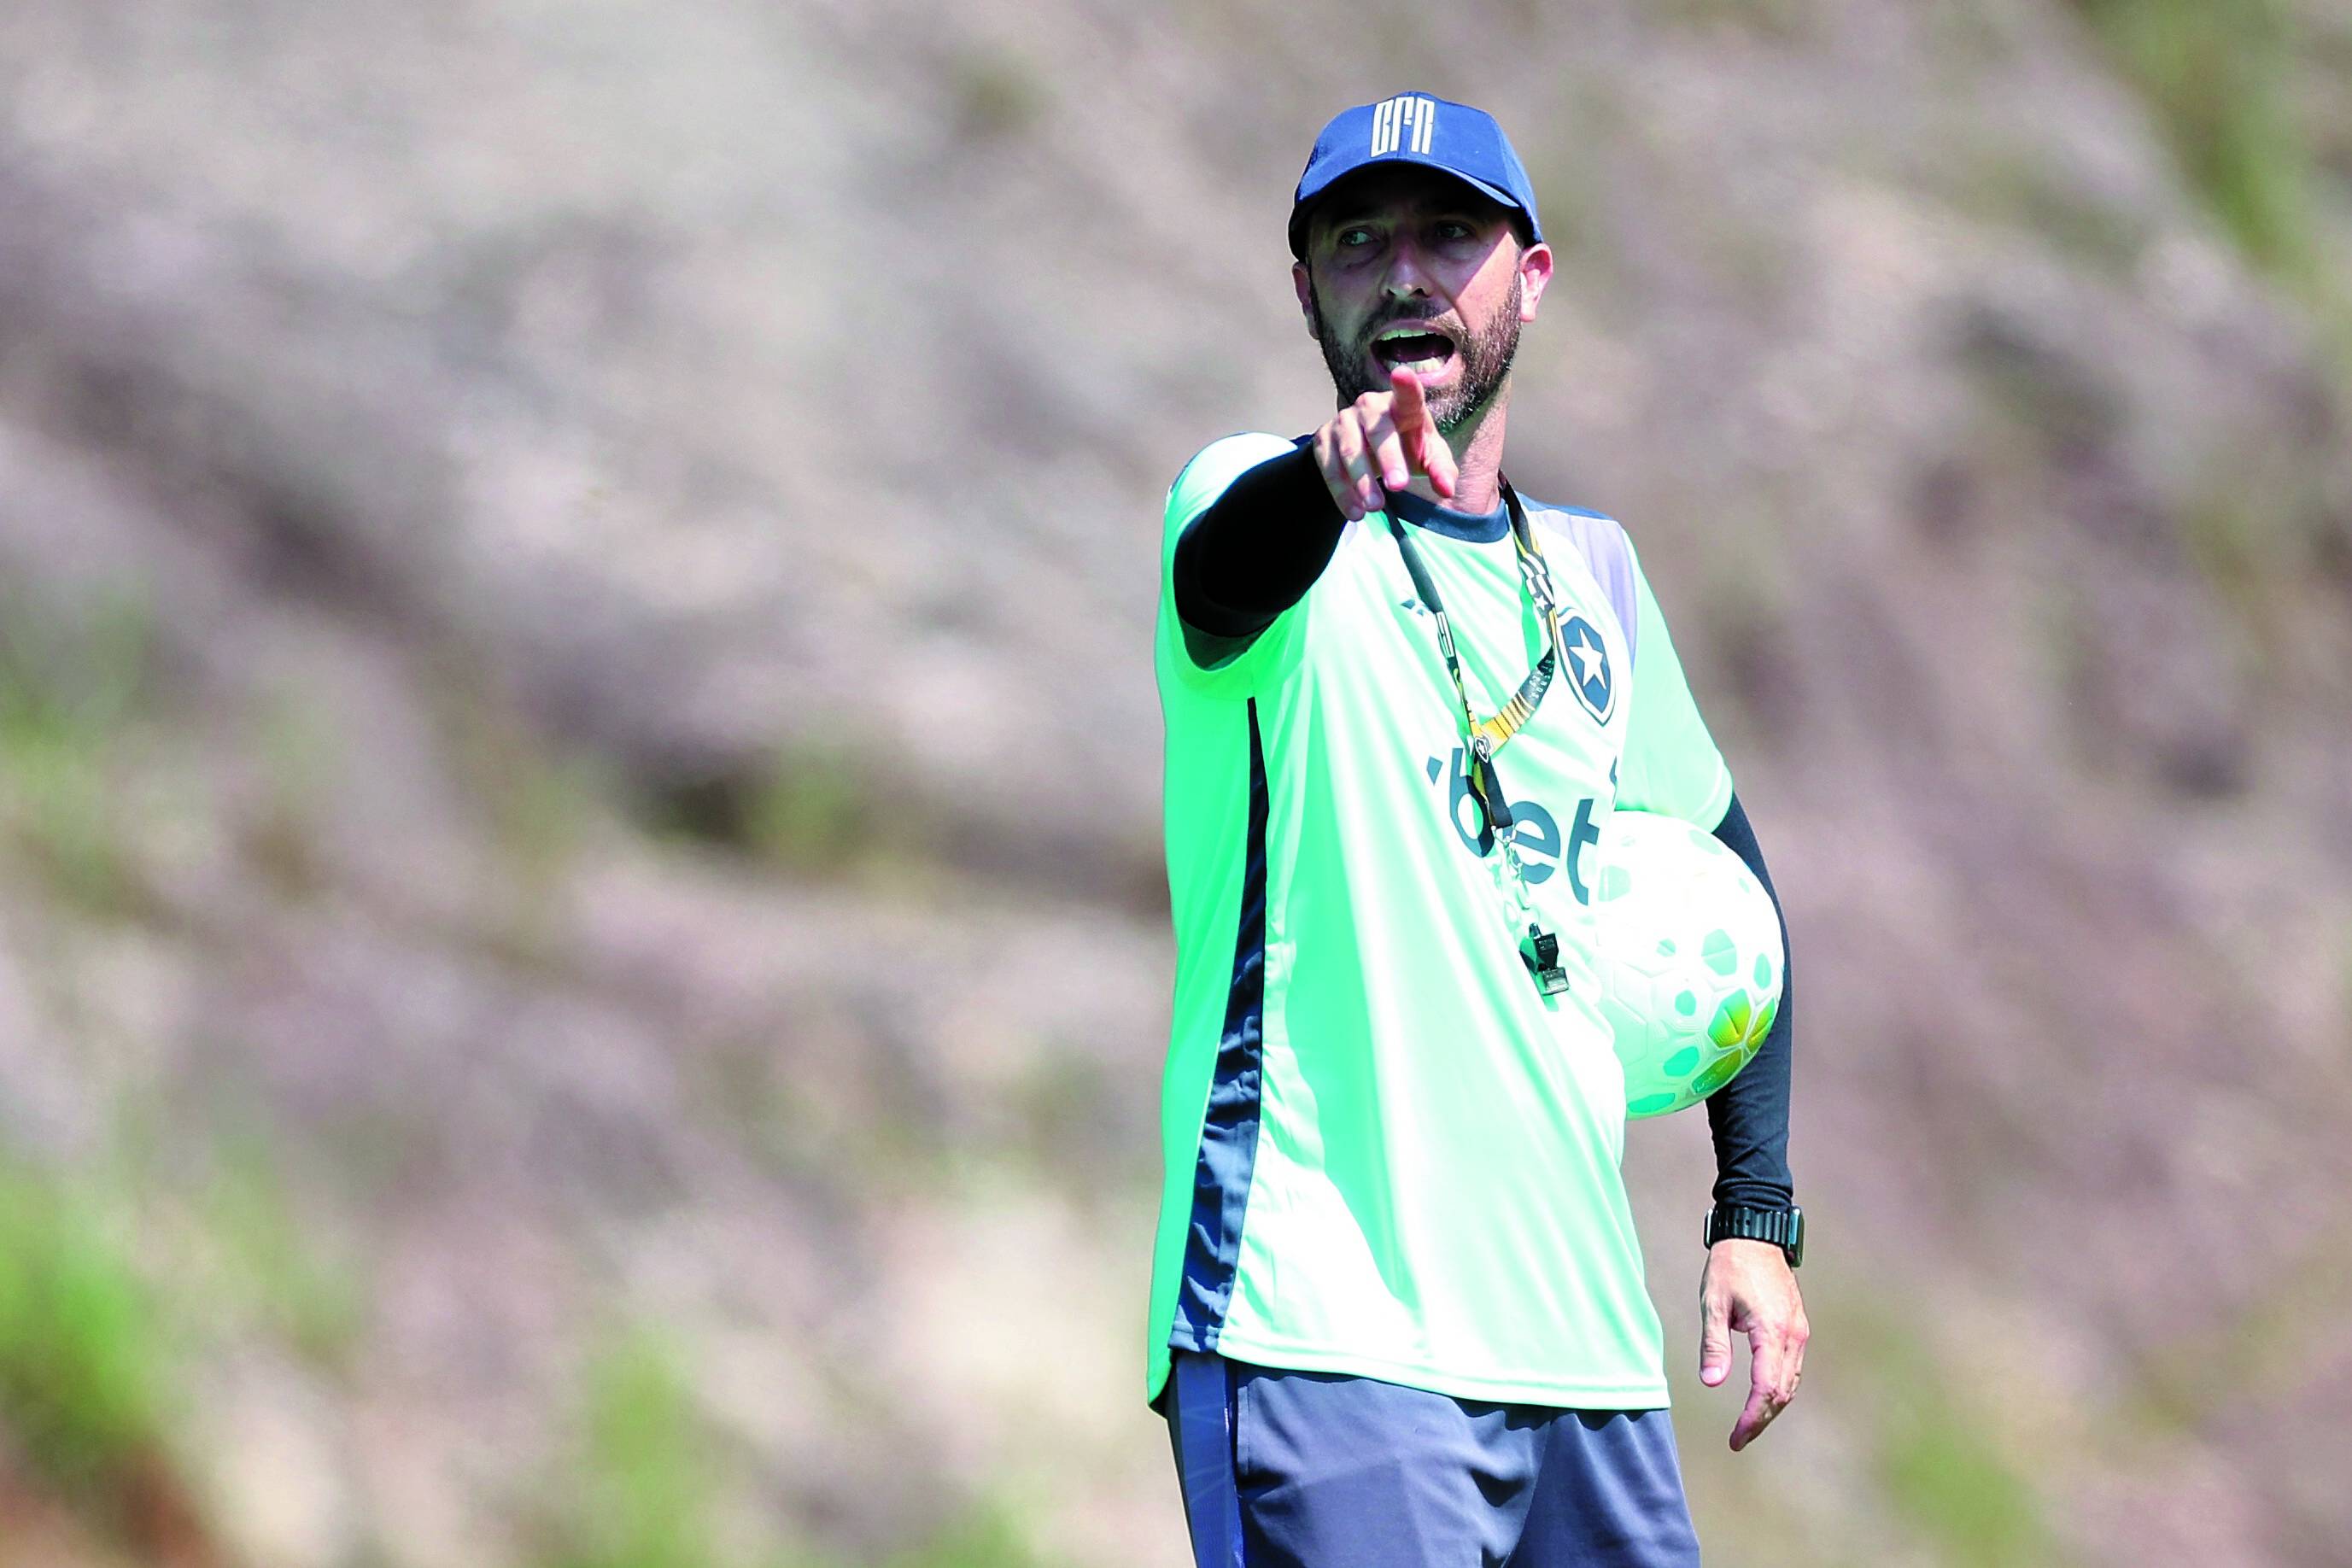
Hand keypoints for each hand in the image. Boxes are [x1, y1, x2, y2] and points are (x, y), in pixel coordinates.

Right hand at [1310, 367, 1459, 520]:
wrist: (1369, 450)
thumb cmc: (1407, 447)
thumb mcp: (1429, 457)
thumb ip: (1441, 471)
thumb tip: (1447, 489)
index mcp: (1402, 406)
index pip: (1406, 394)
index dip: (1405, 385)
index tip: (1401, 374)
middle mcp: (1370, 407)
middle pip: (1378, 431)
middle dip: (1388, 459)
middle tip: (1398, 487)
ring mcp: (1344, 421)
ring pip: (1349, 450)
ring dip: (1362, 481)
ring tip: (1375, 509)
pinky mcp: (1323, 439)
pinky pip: (1329, 467)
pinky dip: (1341, 492)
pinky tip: (1355, 512)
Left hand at [1699, 1238, 1808, 1451]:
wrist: (1756, 1234)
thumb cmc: (1730, 1266)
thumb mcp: (1713, 1303)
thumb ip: (1714, 1344)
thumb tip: (1711, 1382)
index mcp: (1771, 1331)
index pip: (1766, 1388)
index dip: (1751, 1417)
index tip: (1735, 1437)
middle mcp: (1793, 1335)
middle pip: (1782, 1392)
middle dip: (1760, 1419)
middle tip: (1738, 1439)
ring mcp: (1799, 1331)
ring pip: (1791, 1383)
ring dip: (1771, 1407)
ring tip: (1747, 1425)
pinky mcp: (1798, 1327)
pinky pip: (1792, 1367)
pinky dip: (1779, 1388)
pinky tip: (1762, 1398)